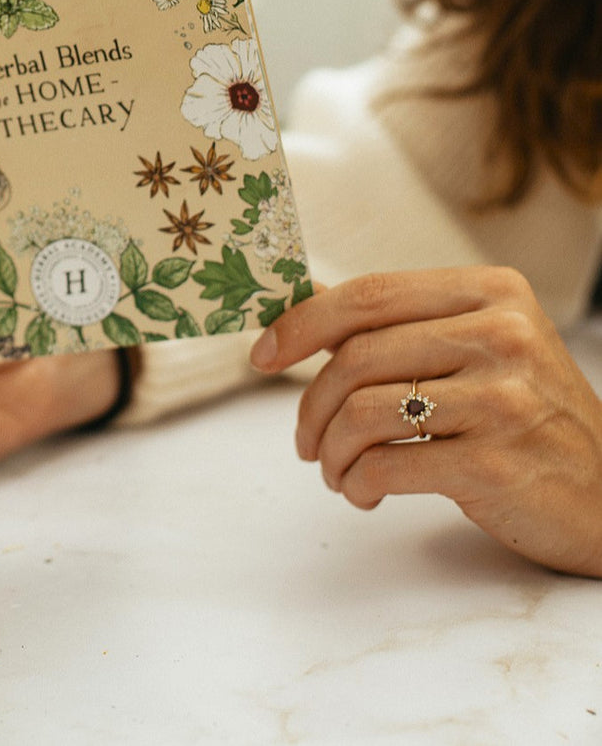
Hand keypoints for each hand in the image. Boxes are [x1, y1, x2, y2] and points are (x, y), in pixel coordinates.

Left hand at [249, 267, 601, 576]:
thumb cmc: (523, 415)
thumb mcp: (475, 348)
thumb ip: (396, 324)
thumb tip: (297, 304)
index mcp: (492, 292)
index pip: (368, 295)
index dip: (302, 324)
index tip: (261, 355)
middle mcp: (502, 335)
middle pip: (355, 357)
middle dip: (310, 405)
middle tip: (306, 441)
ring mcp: (504, 398)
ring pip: (362, 412)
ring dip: (332, 452)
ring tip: (338, 471)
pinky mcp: (497, 463)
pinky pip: (387, 465)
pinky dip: (358, 483)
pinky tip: (364, 491)